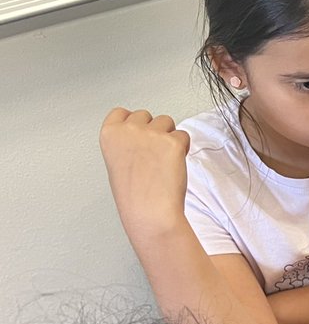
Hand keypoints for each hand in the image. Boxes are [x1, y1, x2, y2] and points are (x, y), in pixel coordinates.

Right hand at [99, 108, 189, 236]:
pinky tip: (175, 164)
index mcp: (110, 133)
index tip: (139, 137)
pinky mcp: (172, 141)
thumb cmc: (134, 195)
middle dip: (153, 130)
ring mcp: (151, 134)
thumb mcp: (116, 162)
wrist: (149, 211)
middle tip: (153, 154)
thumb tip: (140, 137)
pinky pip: (183, 135)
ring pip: (167, 121)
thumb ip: (125, 143)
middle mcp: (129, 129)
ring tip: (163, 160)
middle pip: (146, 115)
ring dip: (169, 137)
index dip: (134, 124)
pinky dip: (183, 148)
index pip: (121, 113)